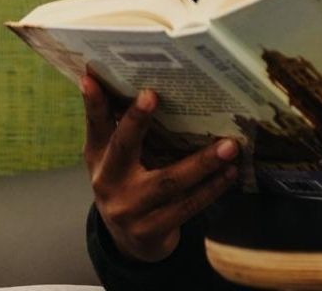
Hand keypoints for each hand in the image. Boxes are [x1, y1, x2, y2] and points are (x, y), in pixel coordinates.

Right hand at [81, 74, 239, 262]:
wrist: (128, 243)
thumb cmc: (126, 182)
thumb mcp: (113, 157)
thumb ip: (117, 124)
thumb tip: (132, 78)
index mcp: (97, 157)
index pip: (95, 124)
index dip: (93, 102)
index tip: (91, 78)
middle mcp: (108, 181)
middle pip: (123, 146)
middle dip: (137, 120)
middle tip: (151, 95)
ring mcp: (129, 209)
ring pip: (168, 181)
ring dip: (203, 162)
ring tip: (229, 145)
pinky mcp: (151, 230)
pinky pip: (186, 206)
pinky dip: (211, 188)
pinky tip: (229, 172)